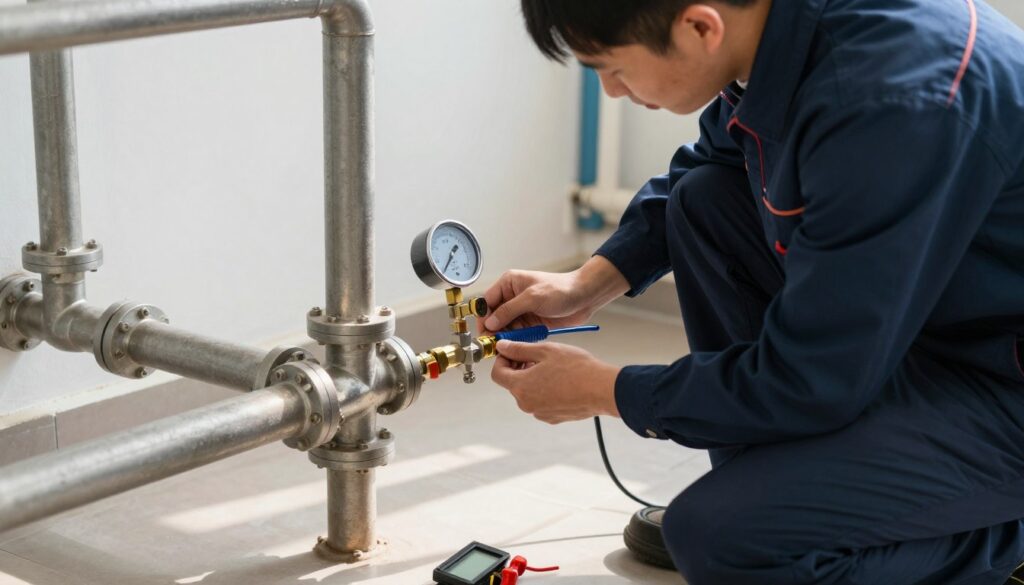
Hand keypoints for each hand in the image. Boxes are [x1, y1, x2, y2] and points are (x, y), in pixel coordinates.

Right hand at [480, 256, 629, 335]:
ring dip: (506, 336)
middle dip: (494, 330)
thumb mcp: (533, 297)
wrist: (584, 297)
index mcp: (509, 283)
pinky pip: (518, 333)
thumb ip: (510, 310)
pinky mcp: (530, 321)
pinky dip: (517, 339)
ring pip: (505, 327)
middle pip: (494, 316)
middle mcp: (513, 296)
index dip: (484, 317)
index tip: (484, 332)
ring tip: (507, 346)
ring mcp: (522, 310)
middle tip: (494, 343)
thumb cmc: (562, 289)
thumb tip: (491, 322)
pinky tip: (518, 345)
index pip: (487, 301)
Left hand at [490, 340, 620, 423]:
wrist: (602, 389)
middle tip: (536, 356)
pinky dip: (546, 391)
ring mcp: (540, 413)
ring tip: (553, 367)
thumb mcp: (545, 350)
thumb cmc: (576, 368)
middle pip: (513, 383)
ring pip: (529, 393)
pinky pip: (542, 402)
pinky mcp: (553, 418)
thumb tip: (502, 347)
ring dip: (534, 379)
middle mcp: (526, 403)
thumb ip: (519, 349)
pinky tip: (561, 380)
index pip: (497, 374)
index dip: (503, 360)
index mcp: (520, 386)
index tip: (513, 352)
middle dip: (520, 368)